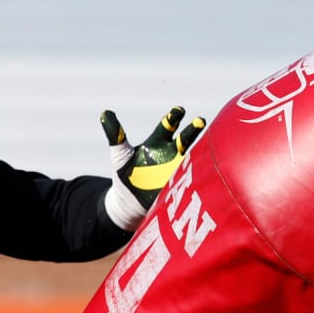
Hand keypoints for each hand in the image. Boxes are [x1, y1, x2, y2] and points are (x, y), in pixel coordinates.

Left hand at [102, 107, 206, 228]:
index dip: (173, 117)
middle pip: (186, 138)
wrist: (128, 202)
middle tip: (200, 120)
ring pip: (193, 157)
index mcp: (158, 142)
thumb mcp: (119, 154)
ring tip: (208, 147)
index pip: (168, 125)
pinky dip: (198, 175)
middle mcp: (172, 153)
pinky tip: (204, 171)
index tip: (178, 110)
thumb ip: (115, 135)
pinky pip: (192, 179)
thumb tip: (105, 113)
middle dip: (192, 130)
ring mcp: (178, 170)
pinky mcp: (181, 187)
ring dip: (200, 152)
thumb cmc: (125, 174)